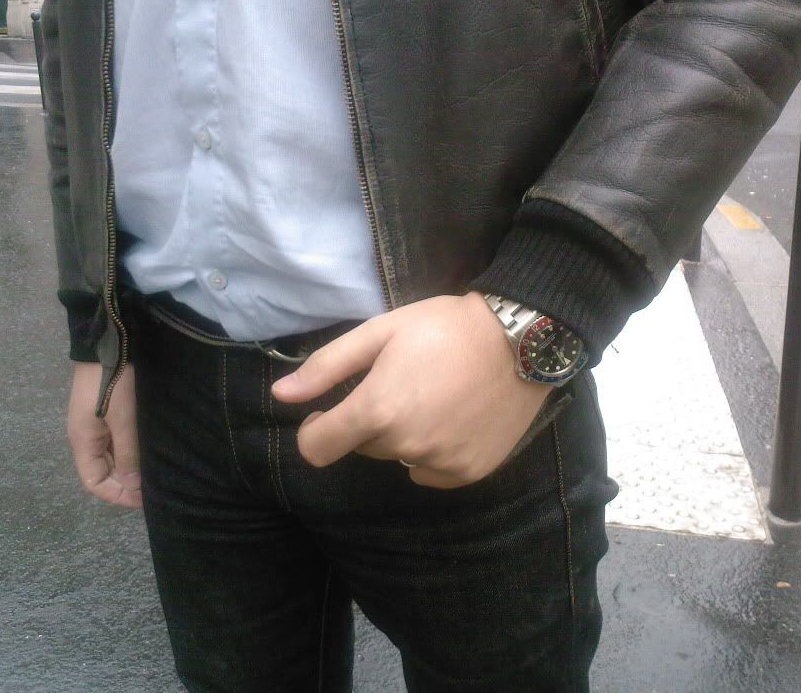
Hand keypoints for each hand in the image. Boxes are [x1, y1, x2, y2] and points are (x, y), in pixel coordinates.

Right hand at [66, 362, 141, 507]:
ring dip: (128, 469)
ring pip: (110, 458)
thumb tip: (131, 486)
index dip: (117, 495)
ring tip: (154, 473)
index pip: (94, 483)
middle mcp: (86, 438)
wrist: (108, 343)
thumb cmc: (113, 384)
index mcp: (83, 442)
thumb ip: (126, 454)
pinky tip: (147, 452)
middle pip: (102, 472)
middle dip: (125, 484)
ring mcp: (95, 425)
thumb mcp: (123, 420)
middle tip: (155, 487)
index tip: (144, 499)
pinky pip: (115, 442)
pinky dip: (129, 452)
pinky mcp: (106, 413)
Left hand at [271, 292, 552, 488]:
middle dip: (371, 422)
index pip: (317, 448)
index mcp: (377, 411)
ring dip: (404, 435)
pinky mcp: (469, 472)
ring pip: (399, 457)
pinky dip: (434, 452)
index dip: (316, 429)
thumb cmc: (443, 327)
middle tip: (401, 384)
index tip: (330, 411)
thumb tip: (281, 395)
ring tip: (434, 396)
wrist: (519, 338)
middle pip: (364, 447)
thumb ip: (327, 366)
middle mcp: (405, 446)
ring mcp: (440, 463)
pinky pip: (431, 471)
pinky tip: (454, 418)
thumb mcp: (380, 332)